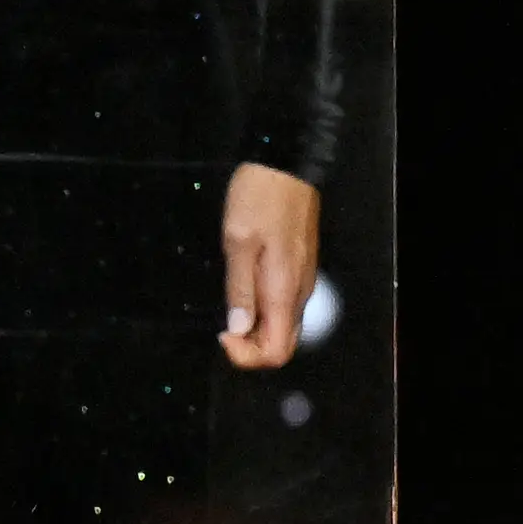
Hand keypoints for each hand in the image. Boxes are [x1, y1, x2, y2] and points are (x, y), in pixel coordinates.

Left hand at [218, 160, 321, 369]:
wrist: (285, 166)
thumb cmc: (258, 199)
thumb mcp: (238, 241)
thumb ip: (239, 288)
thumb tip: (238, 329)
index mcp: (284, 292)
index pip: (277, 352)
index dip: (248, 356)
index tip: (222, 335)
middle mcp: (298, 293)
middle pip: (282, 344)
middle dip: (251, 348)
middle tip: (222, 328)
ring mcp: (300, 280)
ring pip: (283, 326)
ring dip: (255, 331)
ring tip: (227, 311)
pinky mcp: (297, 268)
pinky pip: (283, 306)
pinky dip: (262, 313)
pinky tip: (241, 293)